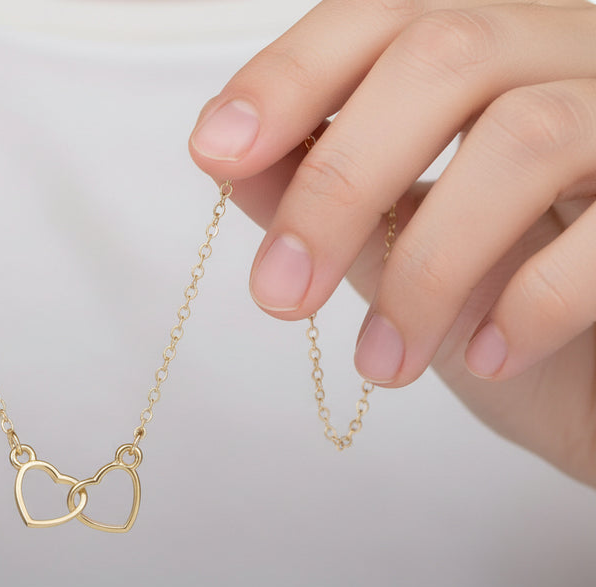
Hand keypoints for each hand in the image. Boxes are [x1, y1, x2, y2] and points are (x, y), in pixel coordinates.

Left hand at [189, 0, 595, 483]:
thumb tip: (225, 150)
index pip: (383, 18)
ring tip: (382, 363)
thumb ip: (324, 183)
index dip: (291, 73)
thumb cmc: (508, 294)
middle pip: (444, 57)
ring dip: (428, 268)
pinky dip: (533, 301)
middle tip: (280, 295)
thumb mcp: (398, 235)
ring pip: (526, 138)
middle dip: (340, 183)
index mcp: (493, 46)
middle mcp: (571, 46)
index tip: (216, 151)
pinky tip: (484, 357)